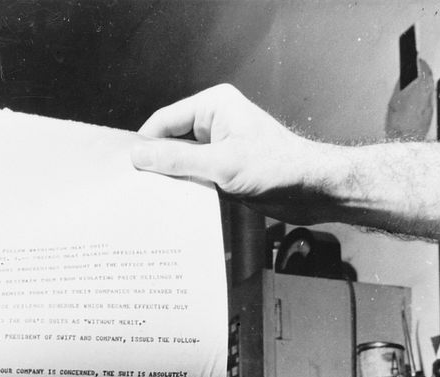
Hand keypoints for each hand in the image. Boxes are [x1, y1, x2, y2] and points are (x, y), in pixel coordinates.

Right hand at [131, 84, 335, 224]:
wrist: (312, 191)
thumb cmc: (278, 168)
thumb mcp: (222, 164)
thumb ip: (178, 160)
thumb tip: (139, 156)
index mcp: (213, 106)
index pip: (164, 121)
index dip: (145, 145)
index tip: (127, 170)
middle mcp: (215, 123)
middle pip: (171, 143)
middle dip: (157, 165)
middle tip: (138, 190)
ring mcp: (220, 148)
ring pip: (182, 165)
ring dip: (173, 182)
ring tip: (154, 201)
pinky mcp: (225, 171)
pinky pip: (196, 179)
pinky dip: (187, 192)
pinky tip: (176, 207)